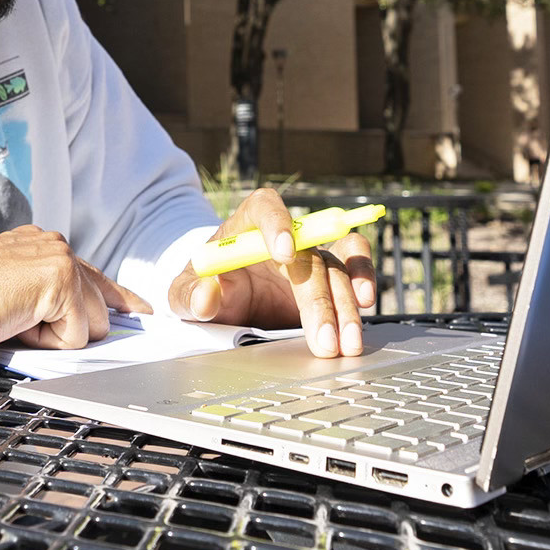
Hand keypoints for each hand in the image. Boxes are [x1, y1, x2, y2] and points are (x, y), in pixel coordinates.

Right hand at [0, 226, 151, 351]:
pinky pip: (76, 335)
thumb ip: (45, 298)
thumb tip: (82, 327)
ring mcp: (60, 259)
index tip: (140, 312)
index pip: (95, 277)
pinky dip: (46, 342)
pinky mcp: (59, 281)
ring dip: (54, 337)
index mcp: (43, 245)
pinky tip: (16, 322)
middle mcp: (56, 245)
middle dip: (66, 330)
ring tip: (14, 320)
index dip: (118, 300)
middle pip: (100, 307)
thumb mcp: (11, 294)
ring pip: (91, 323)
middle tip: (18, 322)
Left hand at [168, 188, 375, 356]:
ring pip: (336, 268)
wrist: (222, 298)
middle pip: (307, 254)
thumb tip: (207, 295)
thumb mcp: (183, 294)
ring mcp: (308, 257)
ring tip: (348, 341)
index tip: (284, 253)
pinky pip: (353, 268)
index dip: (277, 224)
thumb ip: (190, 296)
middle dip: (317, 300)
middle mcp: (283, 236)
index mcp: (244, 227)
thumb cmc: (204, 286)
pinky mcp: (327, 278)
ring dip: (345, 305)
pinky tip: (366, 304)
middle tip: (323, 338)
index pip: (264, 208)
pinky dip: (363, 280)